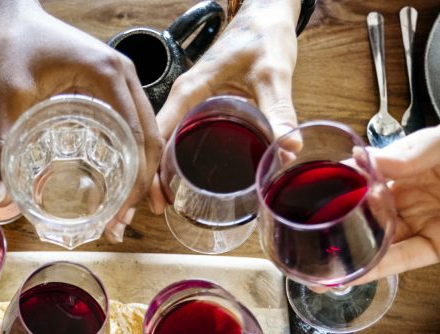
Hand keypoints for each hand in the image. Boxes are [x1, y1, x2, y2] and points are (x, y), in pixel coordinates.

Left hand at [0, 1, 159, 240]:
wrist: (13, 17)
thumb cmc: (13, 47)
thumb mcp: (7, 94)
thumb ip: (4, 142)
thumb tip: (0, 194)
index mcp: (108, 75)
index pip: (136, 135)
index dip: (133, 179)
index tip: (119, 212)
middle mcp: (124, 76)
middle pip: (151, 138)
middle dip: (143, 184)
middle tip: (123, 222)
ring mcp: (122, 80)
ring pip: (147, 133)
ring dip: (141, 173)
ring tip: (123, 213)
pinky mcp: (113, 86)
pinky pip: (133, 124)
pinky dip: (132, 156)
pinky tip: (119, 183)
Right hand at [149, 0, 299, 211]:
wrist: (267, 11)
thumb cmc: (264, 34)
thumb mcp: (272, 73)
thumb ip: (279, 111)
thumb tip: (288, 149)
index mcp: (190, 90)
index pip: (157, 134)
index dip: (151, 168)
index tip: (152, 197)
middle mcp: (185, 97)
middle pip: (157, 143)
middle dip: (152, 177)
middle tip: (157, 209)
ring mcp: (192, 100)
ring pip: (168, 141)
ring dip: (163, 170)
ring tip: (165, 203)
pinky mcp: (203, 104)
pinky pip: (183, 135)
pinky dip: (180, 158)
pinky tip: (186, 179)